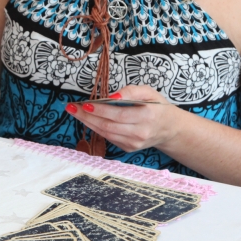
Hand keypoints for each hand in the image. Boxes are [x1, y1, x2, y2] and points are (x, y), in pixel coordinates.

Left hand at [65, 85, 182, 151]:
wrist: (168, 129)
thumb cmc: (157, 107)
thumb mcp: (149, 92)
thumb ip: (131, 91)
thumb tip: (111, 96)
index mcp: (147, 116)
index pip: (118, 114)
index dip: (100, 110)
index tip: (85, 103)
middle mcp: (140, 133)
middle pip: (108, 125)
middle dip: (87, 116)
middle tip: (72, 108)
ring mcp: (134, 143)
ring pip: (106, 133)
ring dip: (88, 123)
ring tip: (76, 113)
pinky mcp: (129, 148)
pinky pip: (109, 138)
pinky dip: (97, 129)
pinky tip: (88, 120)